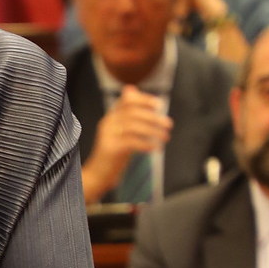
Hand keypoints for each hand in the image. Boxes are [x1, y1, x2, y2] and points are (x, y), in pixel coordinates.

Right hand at [82, 85, 170, 200]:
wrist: (99, 174)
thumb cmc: (115, 154)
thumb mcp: (124, 134)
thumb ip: (133, 119)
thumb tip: (136, 93)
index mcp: (112, 117)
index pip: (127, 101)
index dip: (144, 100)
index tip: (159, 104)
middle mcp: (108, 123)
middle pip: (132, 113)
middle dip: (153, 117)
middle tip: (169, 124)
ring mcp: (107, 135)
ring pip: (133, 126)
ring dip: (153, 131)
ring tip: (166, 137)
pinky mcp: (110, 148)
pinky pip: (130, 142)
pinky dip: (145, 143)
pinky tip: (155, 148)